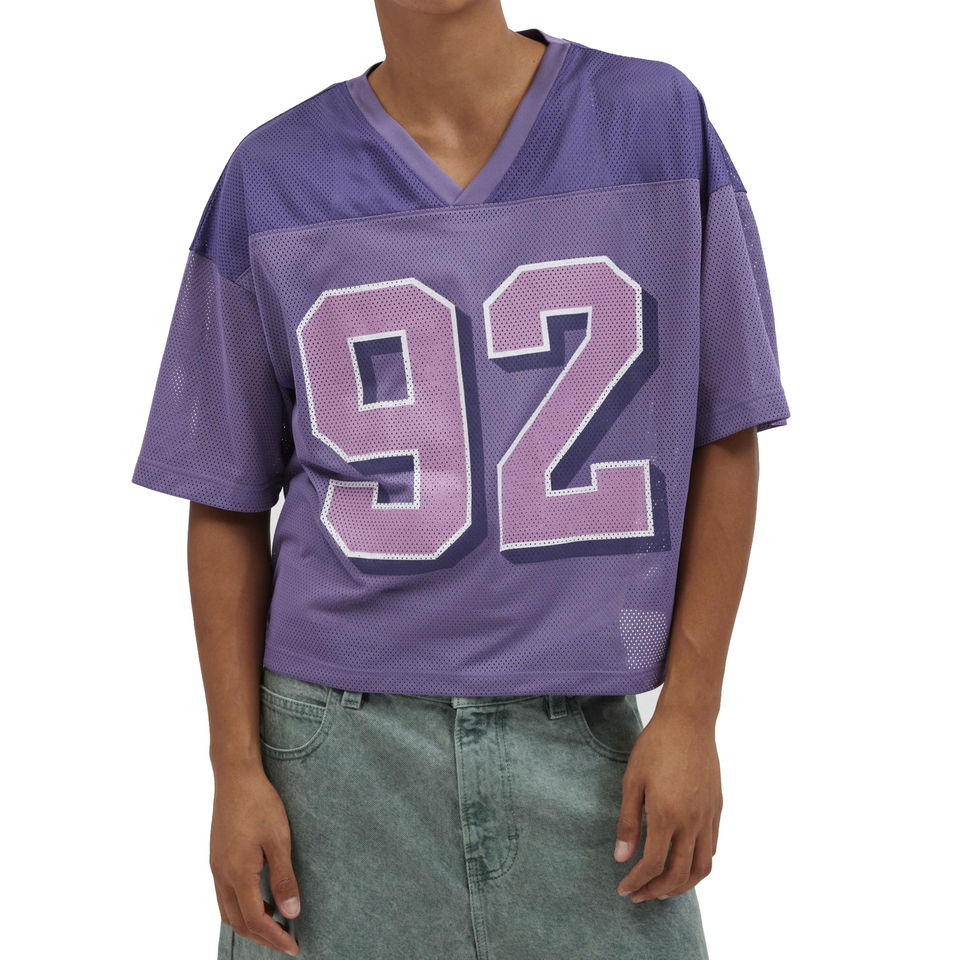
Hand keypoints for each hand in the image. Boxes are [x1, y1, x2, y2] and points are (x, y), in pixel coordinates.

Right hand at [210, 764, 300, 955]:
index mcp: (237, 873)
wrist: (235, 776)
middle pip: (238, 922)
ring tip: (274, 924)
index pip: (255, 920)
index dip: (274, 937)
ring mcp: (216, 866)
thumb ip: (284, 878)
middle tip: (286, 941)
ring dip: (250, 923)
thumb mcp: (279, 840)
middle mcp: (221, 875)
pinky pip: (224, 895)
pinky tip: (258, 900)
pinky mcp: (217, 857)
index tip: (294, 947)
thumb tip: (291, 912)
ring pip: (228, 911)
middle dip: (262, 936)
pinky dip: (241, 907)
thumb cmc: (260, 803)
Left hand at [614, 707, 721, 901]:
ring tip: (662, 888)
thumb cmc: (655, 747)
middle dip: (657, 891)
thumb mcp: (632, 781)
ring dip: (682, 885)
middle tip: (639, 895)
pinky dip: (698, 865)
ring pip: (702, 868)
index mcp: (666, 815)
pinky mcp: (717, 809)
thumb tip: (622, 858)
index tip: (624, 889)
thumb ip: (628, 822)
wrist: (688, 722)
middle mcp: (691, 821)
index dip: (637, 882)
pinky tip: (682, 862)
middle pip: (679, 874)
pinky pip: (712, 848)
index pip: (653, 865)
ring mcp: (708, 817)